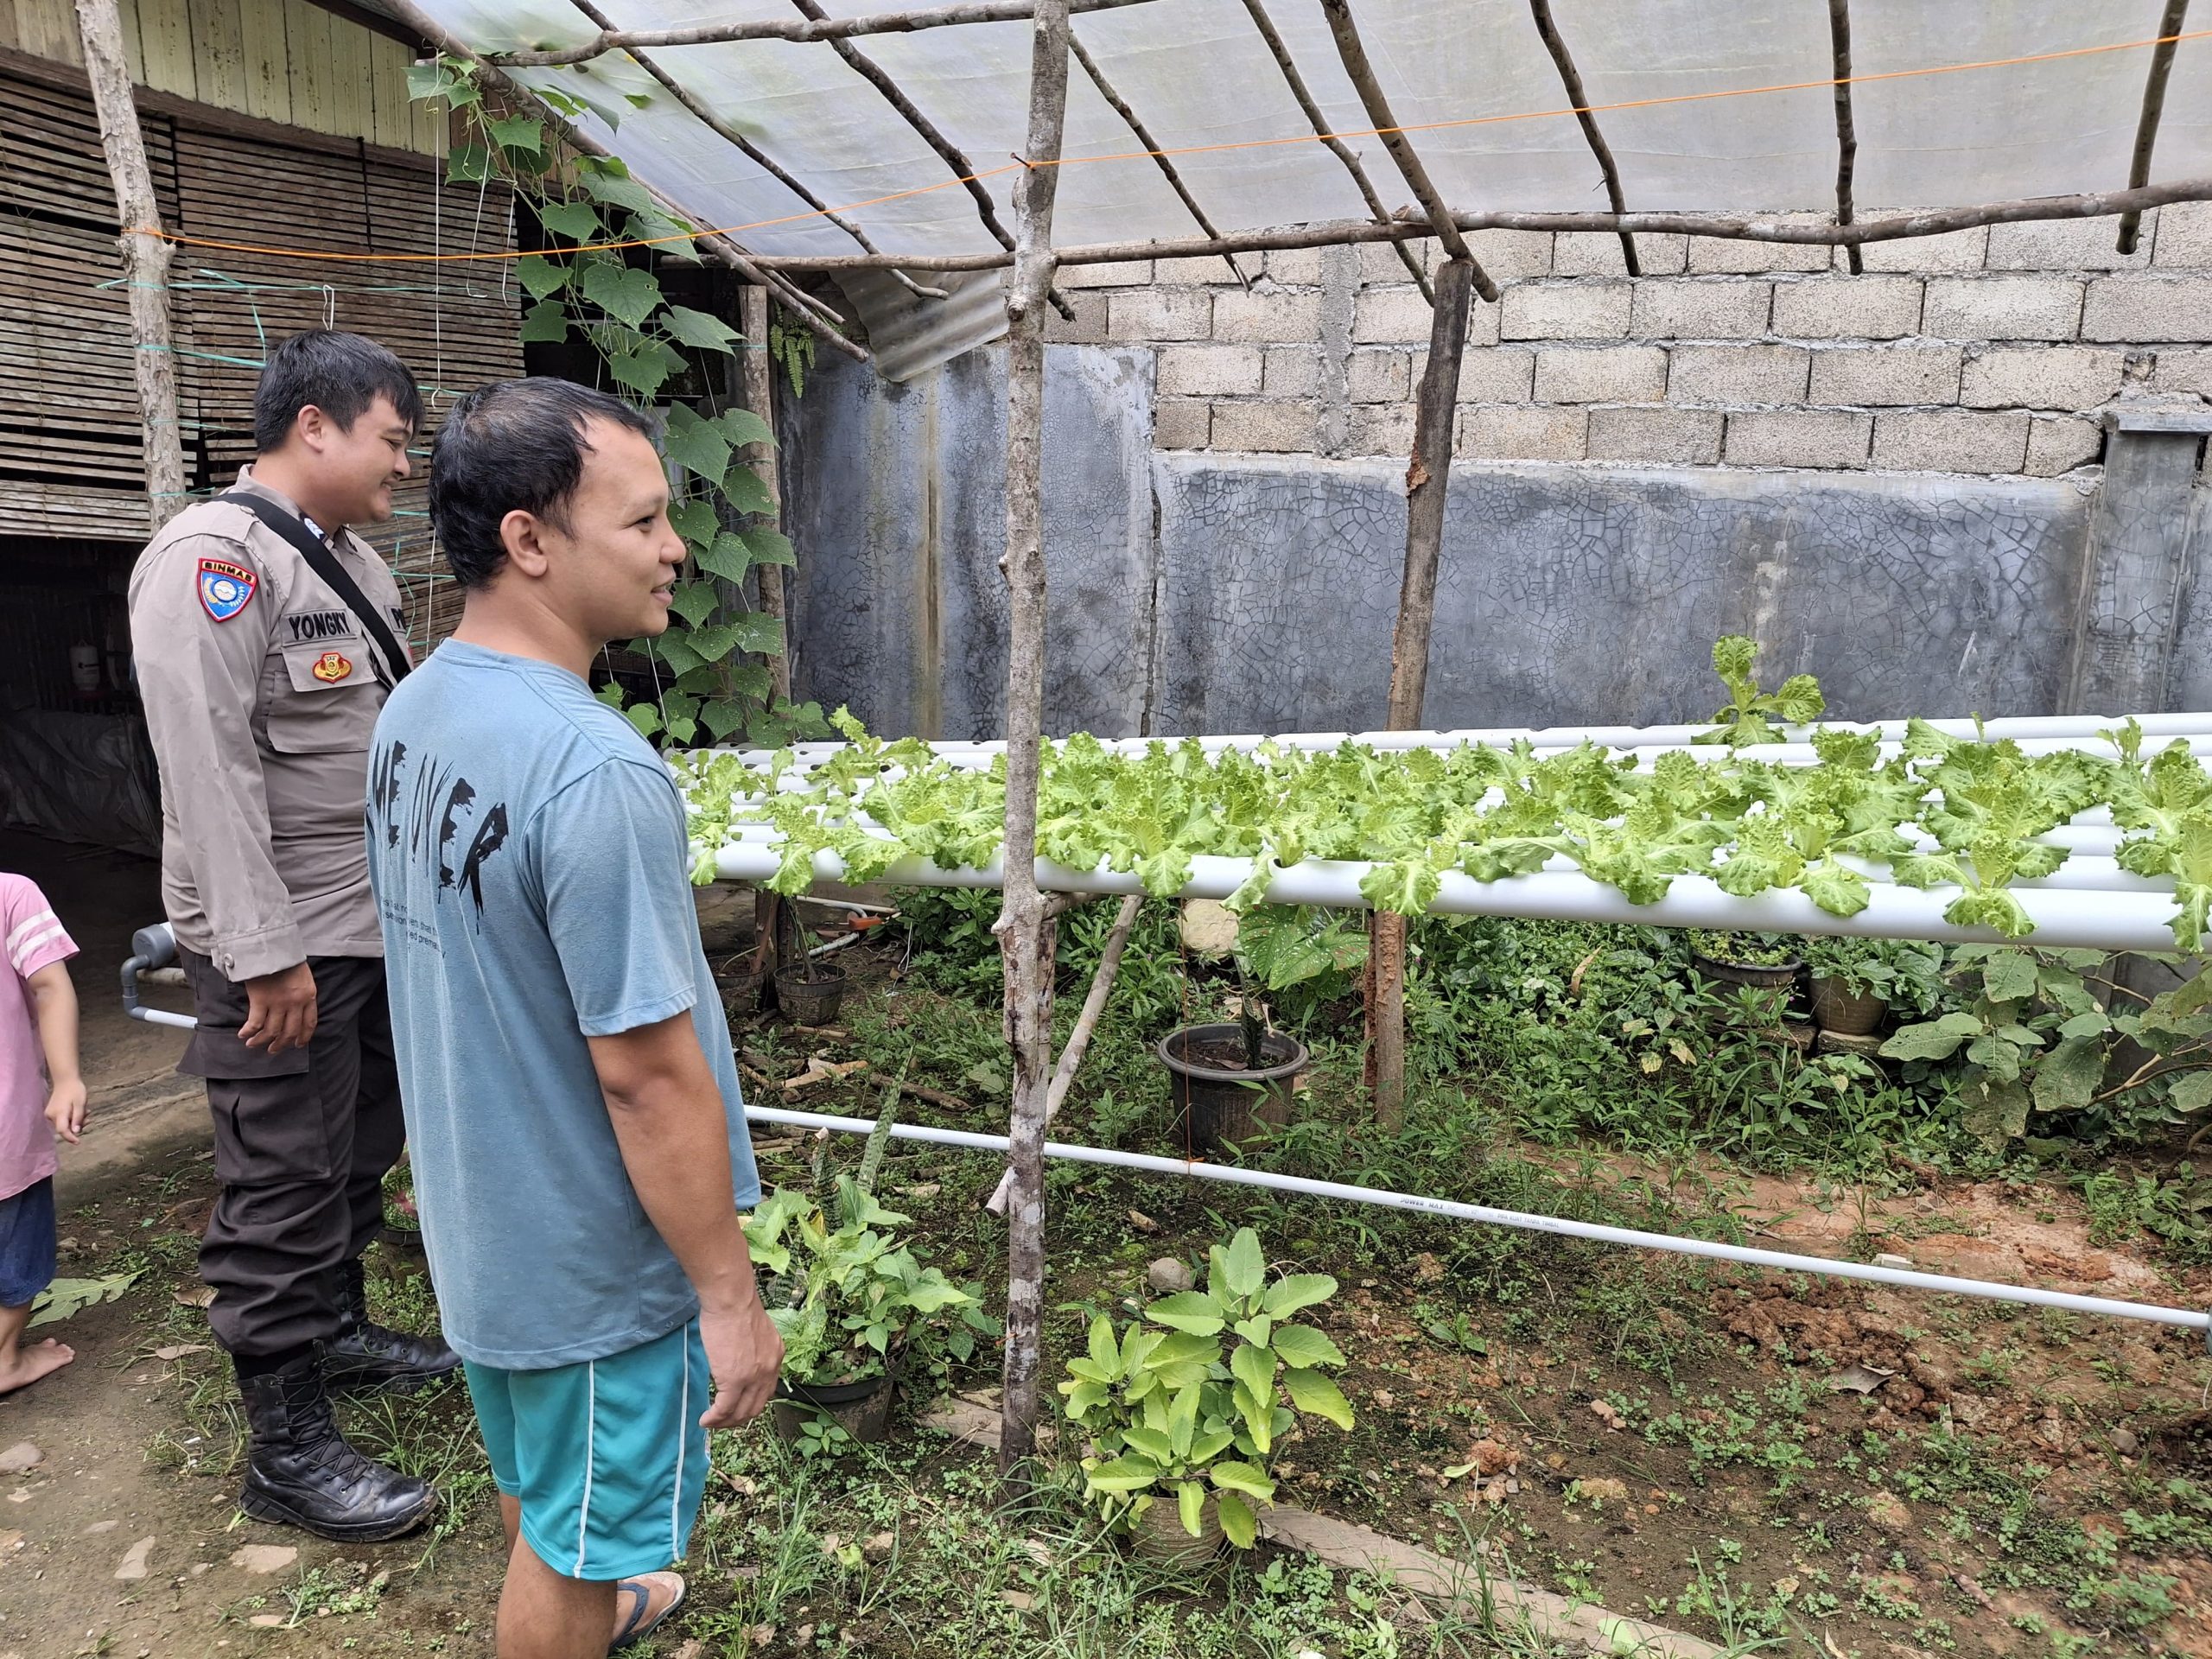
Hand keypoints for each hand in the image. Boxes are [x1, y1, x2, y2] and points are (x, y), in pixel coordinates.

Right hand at [44, 1077, 86, 1143]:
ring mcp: (50, 1114)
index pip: (63, 1130)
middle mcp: (51, 1115)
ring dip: (75, 1121)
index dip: (70, 1138)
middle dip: (77, 1126)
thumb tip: (76, 1132)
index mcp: (59, 1113)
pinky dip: (71, 1117)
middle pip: (64, 1128)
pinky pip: (62, 1119)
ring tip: (86, 1111)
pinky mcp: (50, 1112)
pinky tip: (79, 1111)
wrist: (66, 1080)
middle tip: (89, 1117)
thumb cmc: (75, 1090)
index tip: (78, 1142)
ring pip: (64, 1124)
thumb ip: (78, 1118)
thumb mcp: (81, 1104)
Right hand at [239, 962, 316, 1054]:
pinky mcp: (261, 1000)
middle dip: (281, 1044)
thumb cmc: (285, 958)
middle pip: (290, 1031)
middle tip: (273, 1049)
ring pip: (272, 1031)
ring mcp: (278, 1003)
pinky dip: (249, 1032)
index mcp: (309, 996)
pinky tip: (243, 1034)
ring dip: (262, 1041)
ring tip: (253, 1044)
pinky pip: (255, 1023)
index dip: (303, 1037)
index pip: (309, 1023)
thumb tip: (295, 1009)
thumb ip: (301, 993)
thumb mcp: (302, 976)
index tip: (298, 1044)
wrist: (271, 946)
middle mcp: (296, 1003)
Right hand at [697, 1292, 782, 1428]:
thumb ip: (752, 1348)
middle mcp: (770, 1369)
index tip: (737, 1405)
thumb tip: (739, 1358)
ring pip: (741, 1412)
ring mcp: (753, 1378)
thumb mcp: (755, 1330)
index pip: (767, 1389)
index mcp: (776, 1355)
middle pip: (756, 1406)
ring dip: (726, 1422)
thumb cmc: (736, 1306)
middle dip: (739, 1417)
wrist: (731, 1300)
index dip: (751, 1402)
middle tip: (723, 1420)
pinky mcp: (734, 1381)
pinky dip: (714, 1418)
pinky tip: (705, 1420)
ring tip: (712, 1422)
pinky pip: (724, 1409)